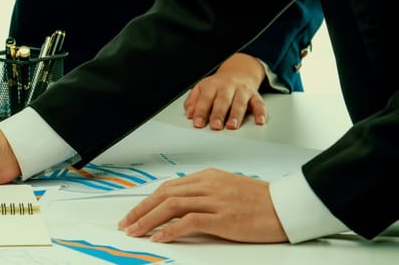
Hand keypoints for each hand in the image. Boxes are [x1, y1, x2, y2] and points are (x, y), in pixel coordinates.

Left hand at [118, 168, 285, 242]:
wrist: (287, 206)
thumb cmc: (261, 201)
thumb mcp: (228, 189)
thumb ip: (204, 194)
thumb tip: (180, 206)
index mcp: (208, 177)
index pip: (168, 187)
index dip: (147, 201)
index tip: (134, 213)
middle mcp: (208, 185)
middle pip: (164, 195)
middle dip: (140, 210)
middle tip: (126, 223)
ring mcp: (215, 200)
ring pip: (171, 206)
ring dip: (148, 220)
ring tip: (135, 232)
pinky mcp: (223, 217)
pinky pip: (188, 221)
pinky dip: (169, 229)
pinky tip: (159, 237)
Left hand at [185, 52, 265, 129]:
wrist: (239, 72)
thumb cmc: (218, 85)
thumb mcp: (202, 88)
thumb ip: (193, 101)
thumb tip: (189, 113)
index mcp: (212, 85)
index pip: (205, 99)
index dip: (201, 111)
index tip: (198, 123)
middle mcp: (228, 86)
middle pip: (223, 100)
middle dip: (218, 114)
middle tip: (215, 126)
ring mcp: (242, 90)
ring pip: (240, 102)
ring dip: (236, 115)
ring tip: (232, 125)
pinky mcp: (255, 95)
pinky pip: (259, 103)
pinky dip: (260, 112)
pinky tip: (259, 121)